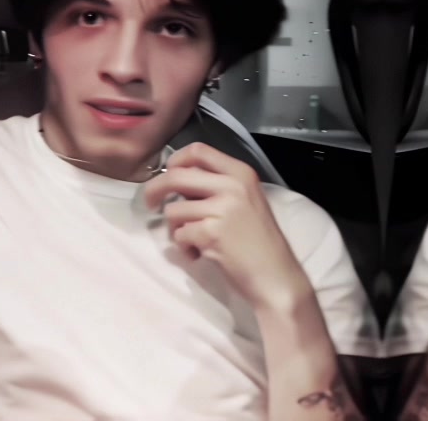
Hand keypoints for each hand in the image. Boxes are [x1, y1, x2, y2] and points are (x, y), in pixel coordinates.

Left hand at [143, 142, 311, 308]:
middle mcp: (233, 185)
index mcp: (241, 172)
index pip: (198, 150)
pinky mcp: (213, 232)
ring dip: (176, 228)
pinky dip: (184, 247)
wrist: (277, 277)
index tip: (166, 174)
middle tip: (149, 204)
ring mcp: (224, 208)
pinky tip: (199, 254)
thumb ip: (215, 185)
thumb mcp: (244, 200)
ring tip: (193, 241)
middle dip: (155, 189)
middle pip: (177, 175)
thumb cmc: (258, 241)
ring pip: (174, 210)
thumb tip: (176, 178)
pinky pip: (180, 234)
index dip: (175, 160)